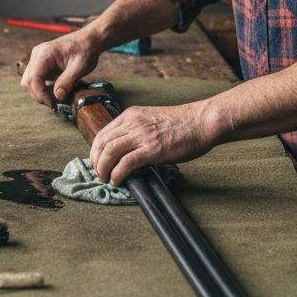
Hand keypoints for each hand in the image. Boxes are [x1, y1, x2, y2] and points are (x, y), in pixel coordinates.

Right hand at [20, 30, 99, 106]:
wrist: (89, 40)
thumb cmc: (85, 49)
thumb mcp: (80, 66)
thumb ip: (68, 81)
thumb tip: (58, 96)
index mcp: (45, 53)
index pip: (33, 78)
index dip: (40, 94)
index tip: (52, 104)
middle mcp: (38, 55)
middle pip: (27, 81)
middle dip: (38, 95)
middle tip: (53, 104)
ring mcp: (38, 60)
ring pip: (29, 82)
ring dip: (40, 93)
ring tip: (55, 98)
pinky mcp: (41, 65)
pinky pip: (36, 80)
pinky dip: (42, 89)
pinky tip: (55, 92)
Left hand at [90, 102, 217, 186]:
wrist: (201, 122)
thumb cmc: (182, 124)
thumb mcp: (152, 120)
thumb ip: (137, 131)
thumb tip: (126, 151)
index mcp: (131, 115)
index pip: (103, 133)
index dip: (95, 151)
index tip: (97, 162)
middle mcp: (133, 123)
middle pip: (102, 143)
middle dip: (96, 162)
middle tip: (99, 174)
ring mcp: (142, 136)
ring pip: (109, 153)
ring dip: (103, 169)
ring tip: (106, 179)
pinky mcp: (151, 149)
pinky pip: (125, 164)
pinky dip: (117, 174)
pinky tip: (118, 181)